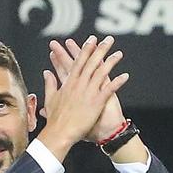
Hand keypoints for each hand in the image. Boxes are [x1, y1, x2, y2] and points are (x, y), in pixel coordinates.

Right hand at [39, 37, 127, 153]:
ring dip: (111, 62)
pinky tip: (125, 76)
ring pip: (102, 73)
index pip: (79, 61)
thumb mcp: (50, 98)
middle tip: (108, 40)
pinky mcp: (96, 103)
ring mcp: (88, 93)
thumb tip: (46, 72)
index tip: (92, 40)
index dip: (86, 49)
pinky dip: (117, 82)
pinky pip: (109, 90)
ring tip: (119, 53)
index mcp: (69, 83)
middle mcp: (79, 84)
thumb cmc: (55, 119)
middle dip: (100, 49)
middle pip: (92, 63)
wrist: (60, 133)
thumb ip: (50, 83)